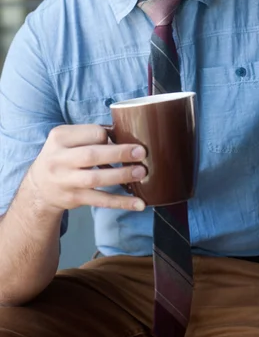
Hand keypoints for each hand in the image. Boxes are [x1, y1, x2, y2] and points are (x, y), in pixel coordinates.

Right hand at [27, 124, 146, 212]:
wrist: (39, 187)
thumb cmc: (63, 157)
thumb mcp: (66, 139)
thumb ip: (90, 135)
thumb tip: (126, 132)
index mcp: (60, 137)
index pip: (91, 133)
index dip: (109, 135)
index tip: (122, 138)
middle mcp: (59, 159)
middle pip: (92, 155)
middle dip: (119, 153)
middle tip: (141, 152)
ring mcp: (65, 181)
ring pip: (96, 179)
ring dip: (121, 175)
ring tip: (141, 173)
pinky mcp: (74, 198)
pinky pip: (101, 201)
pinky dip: (121, 202)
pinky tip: (139, 203)